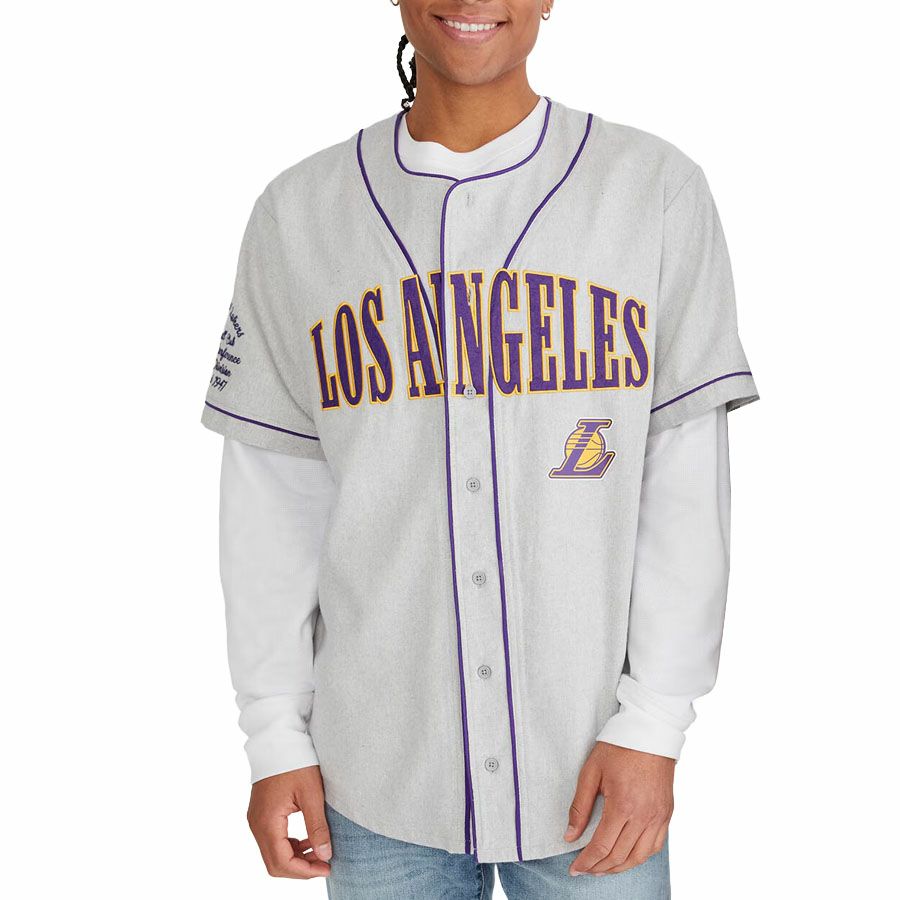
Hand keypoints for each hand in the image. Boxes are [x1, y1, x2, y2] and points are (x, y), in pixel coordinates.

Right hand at [246, 766, 331, 878]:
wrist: (278, 738)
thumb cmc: (295, 761)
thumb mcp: (311, 793)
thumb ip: (317, 826)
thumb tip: (325, 855)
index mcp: (267, 821)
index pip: (282, 862)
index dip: (305, 871)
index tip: (326, 867)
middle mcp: (257, 824)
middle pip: (275, 863)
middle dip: (300, 869)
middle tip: (324, 864)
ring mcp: (256, 819)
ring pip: (273, 853)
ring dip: (295, 858)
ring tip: (320, 851)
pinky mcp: (261, 814)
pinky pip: (272, 840)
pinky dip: (289, 846)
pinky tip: (307, 840)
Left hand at [565, 741, 674, 876]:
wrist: (650, 732)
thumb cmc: (619, 748)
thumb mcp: (591, 772)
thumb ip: (580, 806)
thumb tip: (570, 835)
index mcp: (623, 805)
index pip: (602, 846)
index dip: (586, 862)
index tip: (574, 869)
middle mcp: (644, 816)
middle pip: (620, 856)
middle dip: (599, 867)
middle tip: (585, 870)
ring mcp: (658, 817)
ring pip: (639, 857)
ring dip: (620, 867)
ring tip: (603, 868)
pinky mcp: (666, 814)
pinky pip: (655, 846)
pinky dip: (639, 857)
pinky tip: (627, 856)